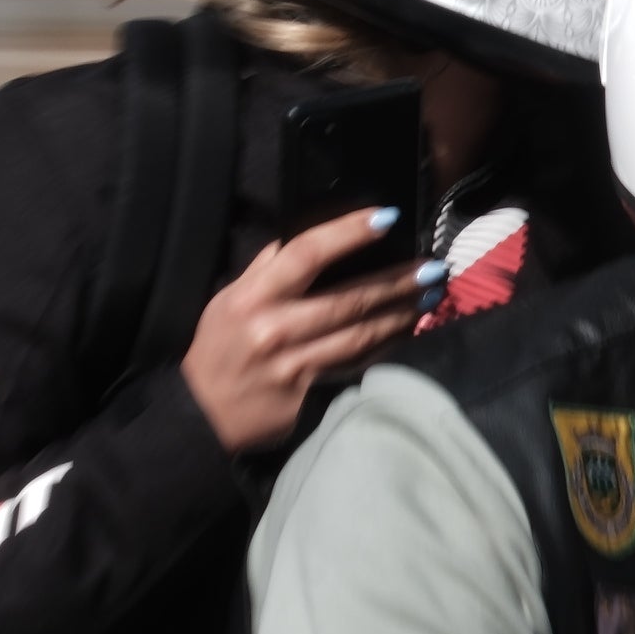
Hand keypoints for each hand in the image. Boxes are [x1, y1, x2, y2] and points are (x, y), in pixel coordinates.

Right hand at [181, 206, 440, 452]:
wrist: (201, 416)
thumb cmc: (218, 349)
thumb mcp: (228, 300)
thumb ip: (266, 269)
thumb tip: (303, 235)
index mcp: (253, 297)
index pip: (306, 254)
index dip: (348, 233)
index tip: (386, 217)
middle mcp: (277, 328)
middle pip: (350, 298)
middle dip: (398, 281)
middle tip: (433, 267)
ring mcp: (297, 364)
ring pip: (363, 333)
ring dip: (403, 312)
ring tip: (432, 295)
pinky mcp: (313, 395)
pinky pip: (360, 364)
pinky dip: (388, 345)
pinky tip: (410, 331)